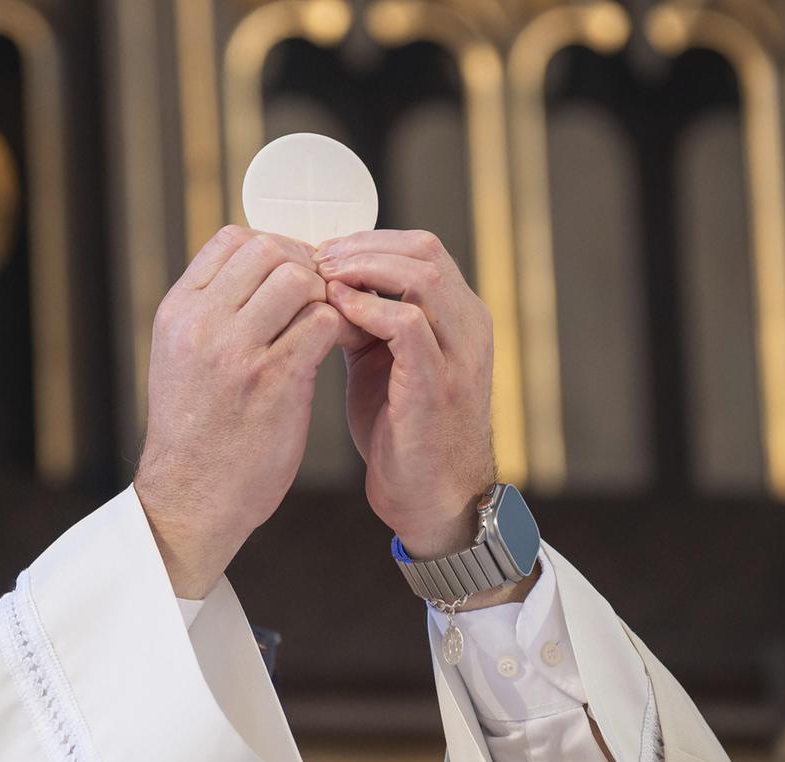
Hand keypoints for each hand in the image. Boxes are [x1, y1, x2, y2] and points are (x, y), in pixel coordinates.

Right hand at [136, 226, 344, 596]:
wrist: (191, 498)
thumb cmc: (195, 433)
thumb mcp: (181, 359)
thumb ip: (212, 316)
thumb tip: (257, 275)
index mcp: (177, 313)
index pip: (232, 240)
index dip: (274, 247)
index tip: (293, 274)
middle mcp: (201, 325)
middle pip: (269, 250)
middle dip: (306, 267)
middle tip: (321, 297)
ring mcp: (236, 352)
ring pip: (300, 279)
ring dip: (325, 296)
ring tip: (327, 325)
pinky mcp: (274, 381)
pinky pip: (323, 323)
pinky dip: (340, 328)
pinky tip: (339, 349)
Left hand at [317, 229, 496, 560]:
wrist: (428, 497)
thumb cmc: (401, 432)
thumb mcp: (382, 363)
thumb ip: (365, 322)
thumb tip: (323, 284)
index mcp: (458, 316)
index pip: (420, 247)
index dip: (368, 240)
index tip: (322, 252)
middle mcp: (468, 326)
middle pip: (424, 249)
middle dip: (362, 246)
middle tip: (316, 259)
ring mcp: (459, 354)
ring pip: (422, 276)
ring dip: (363, 269)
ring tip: (323, 280)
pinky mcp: (438, 384)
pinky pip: (408, 325)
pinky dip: (368, 309)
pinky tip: (335, 314)